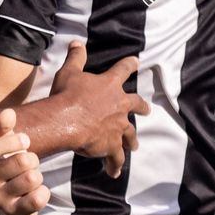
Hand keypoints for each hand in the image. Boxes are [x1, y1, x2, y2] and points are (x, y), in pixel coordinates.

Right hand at [0, 109, 44, 214]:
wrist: (7, 201)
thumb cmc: (6, 164)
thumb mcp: (2, 144)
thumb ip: (3, 128)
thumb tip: (8, 112)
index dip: (12, 141)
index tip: (25, 139)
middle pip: (22, 161)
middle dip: (32, 159)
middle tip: (29, 163)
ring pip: (33, 178)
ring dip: (37, 175)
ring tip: (29, 179)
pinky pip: (38, 198)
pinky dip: (43, 192)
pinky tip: (35, 192)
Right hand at [48, 41, 148, 177]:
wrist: (66, 121)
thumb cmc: (67, 95)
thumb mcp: (69, 72)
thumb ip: (76, 57)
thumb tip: (77, 42)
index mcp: (110, 85)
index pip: (123, 70)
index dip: (129, 64)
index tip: (136, 61)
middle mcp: (119, 106)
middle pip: (136, 105)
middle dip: (142, 107)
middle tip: (147, 110)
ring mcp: (117, 127)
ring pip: (129, 134)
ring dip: (132, 139)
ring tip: (134, 146)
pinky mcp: (111, 145)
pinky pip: (116, 157)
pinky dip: (115, 164)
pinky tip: (114, 172)